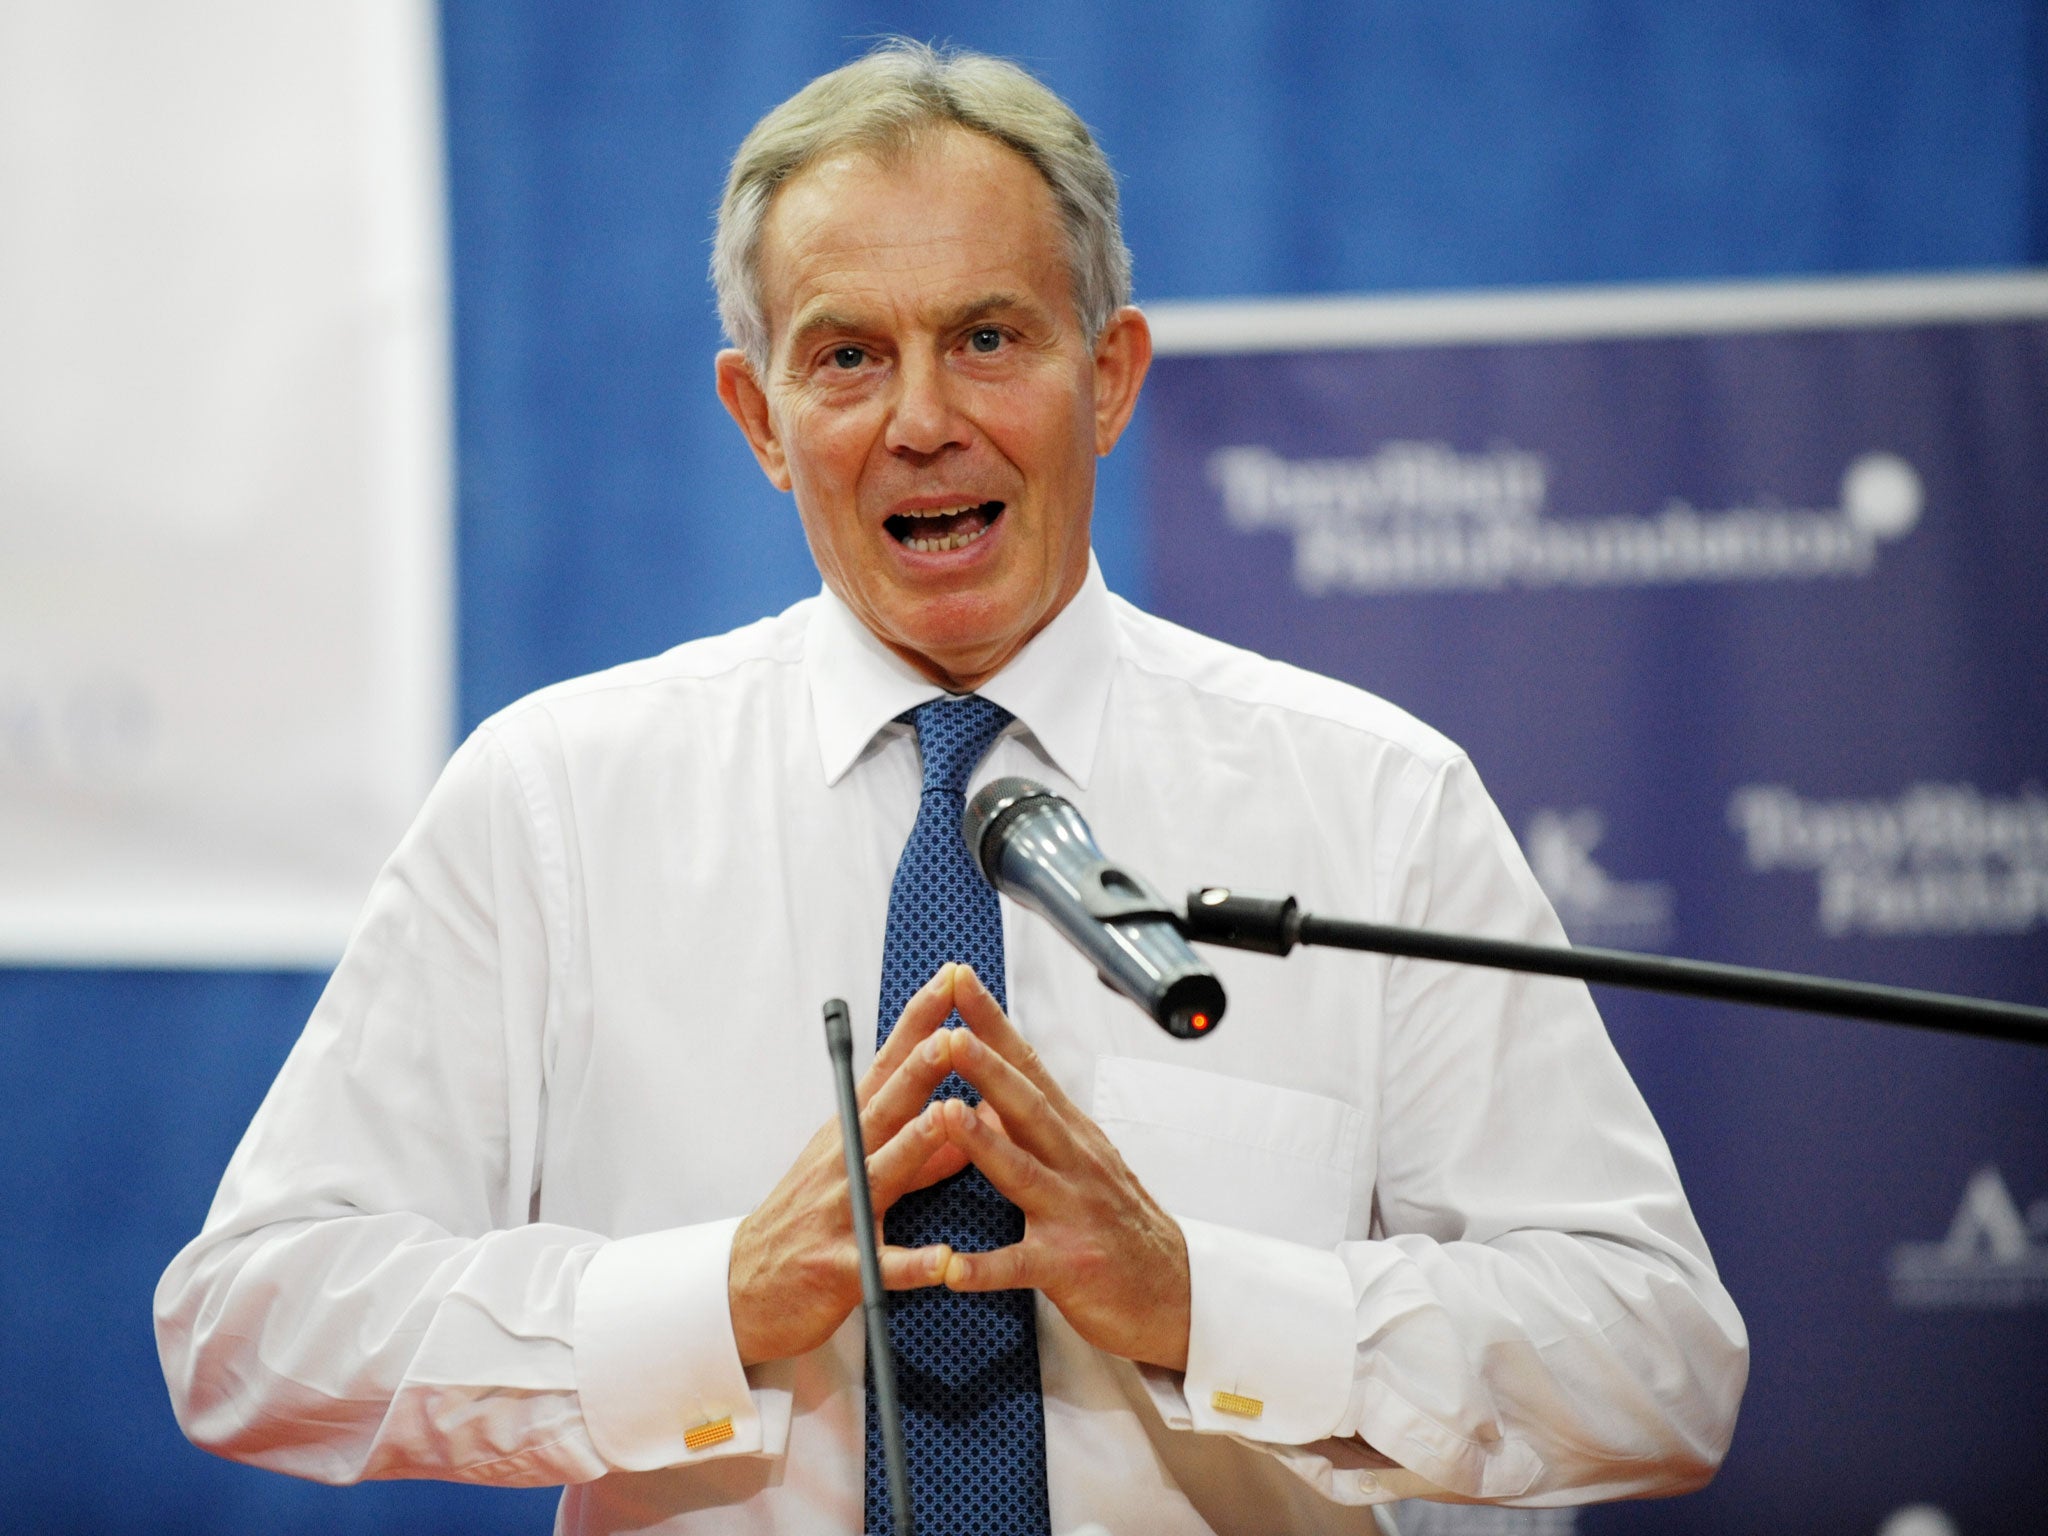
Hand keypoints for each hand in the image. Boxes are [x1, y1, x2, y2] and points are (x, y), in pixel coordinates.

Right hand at [727, 966, 974, 1364]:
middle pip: (885, 1108)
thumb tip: (977, 1114)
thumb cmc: (815, 1220)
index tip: (952, 978)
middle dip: (919, 1069)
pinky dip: (911, 1265)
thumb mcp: (864, 1172)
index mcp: (852, 1133)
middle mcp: (844, 1162)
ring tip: (948, 1121)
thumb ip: (923, 1150)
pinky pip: (880, 1267)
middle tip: (953, 1034)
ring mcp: (839, 1213)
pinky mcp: (840, 1269)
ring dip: (914, 1145)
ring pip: (880, 1174)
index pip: (889, 1064)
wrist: (746, 1289)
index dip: (920, 1022)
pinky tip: (943, 1261)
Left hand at [936, 967, 1191, 1371]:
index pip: (1028, 1066)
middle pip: (1026, 1106)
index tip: (959, 981)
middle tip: (948, 1032)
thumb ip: (1034, 1126)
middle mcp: (1073, 1163)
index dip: (993, 1023)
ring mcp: (1073, 1212)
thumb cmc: (1116, 1224)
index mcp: (1070, 1134)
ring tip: (944, 1114)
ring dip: (982, 1143)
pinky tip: (951, 1268)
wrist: (1173, 1292)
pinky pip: (1021, 1267)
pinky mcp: (1070, 1266)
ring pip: (1023, 1172)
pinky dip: (985, 1268)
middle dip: (986, 1067)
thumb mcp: (1079, 1161)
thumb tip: (987, 1087)